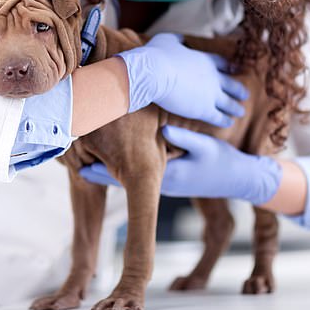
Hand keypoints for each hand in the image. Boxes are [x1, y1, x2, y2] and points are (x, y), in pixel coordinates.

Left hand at [79, 125, 281, 204]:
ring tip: (82, 148)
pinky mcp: (164, 174)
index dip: (100, 169)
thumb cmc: (222, 164)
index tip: (77, 162)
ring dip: (106, 161)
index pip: (124, 176)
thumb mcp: (205, 148)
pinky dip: (120, 161)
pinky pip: (136, 168)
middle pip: (119, 173)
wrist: (238, 180)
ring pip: (125, 171)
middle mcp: (158, 181)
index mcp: (166, 176)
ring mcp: (160, 179)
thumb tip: (165, 127)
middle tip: (71, 151)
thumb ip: (184, 137)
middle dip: (96, 164)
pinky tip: (107, 149)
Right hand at [116, 33, 247, 127]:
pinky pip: (218, 117)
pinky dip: (224, 120)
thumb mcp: (167, 40)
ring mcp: (210, 94)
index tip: (234, 70)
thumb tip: (180, 39)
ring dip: (235, 107)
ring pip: (229, 103)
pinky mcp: (204, 109)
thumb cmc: (157, 56)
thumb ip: (177, 39)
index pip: (222, 64)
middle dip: (238, 90)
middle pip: (231, 84)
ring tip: (241, 111)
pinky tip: (228, 123)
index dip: (229, 67)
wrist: (154, 73)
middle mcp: (213, 77)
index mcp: (205, 60)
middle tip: (244, 94)